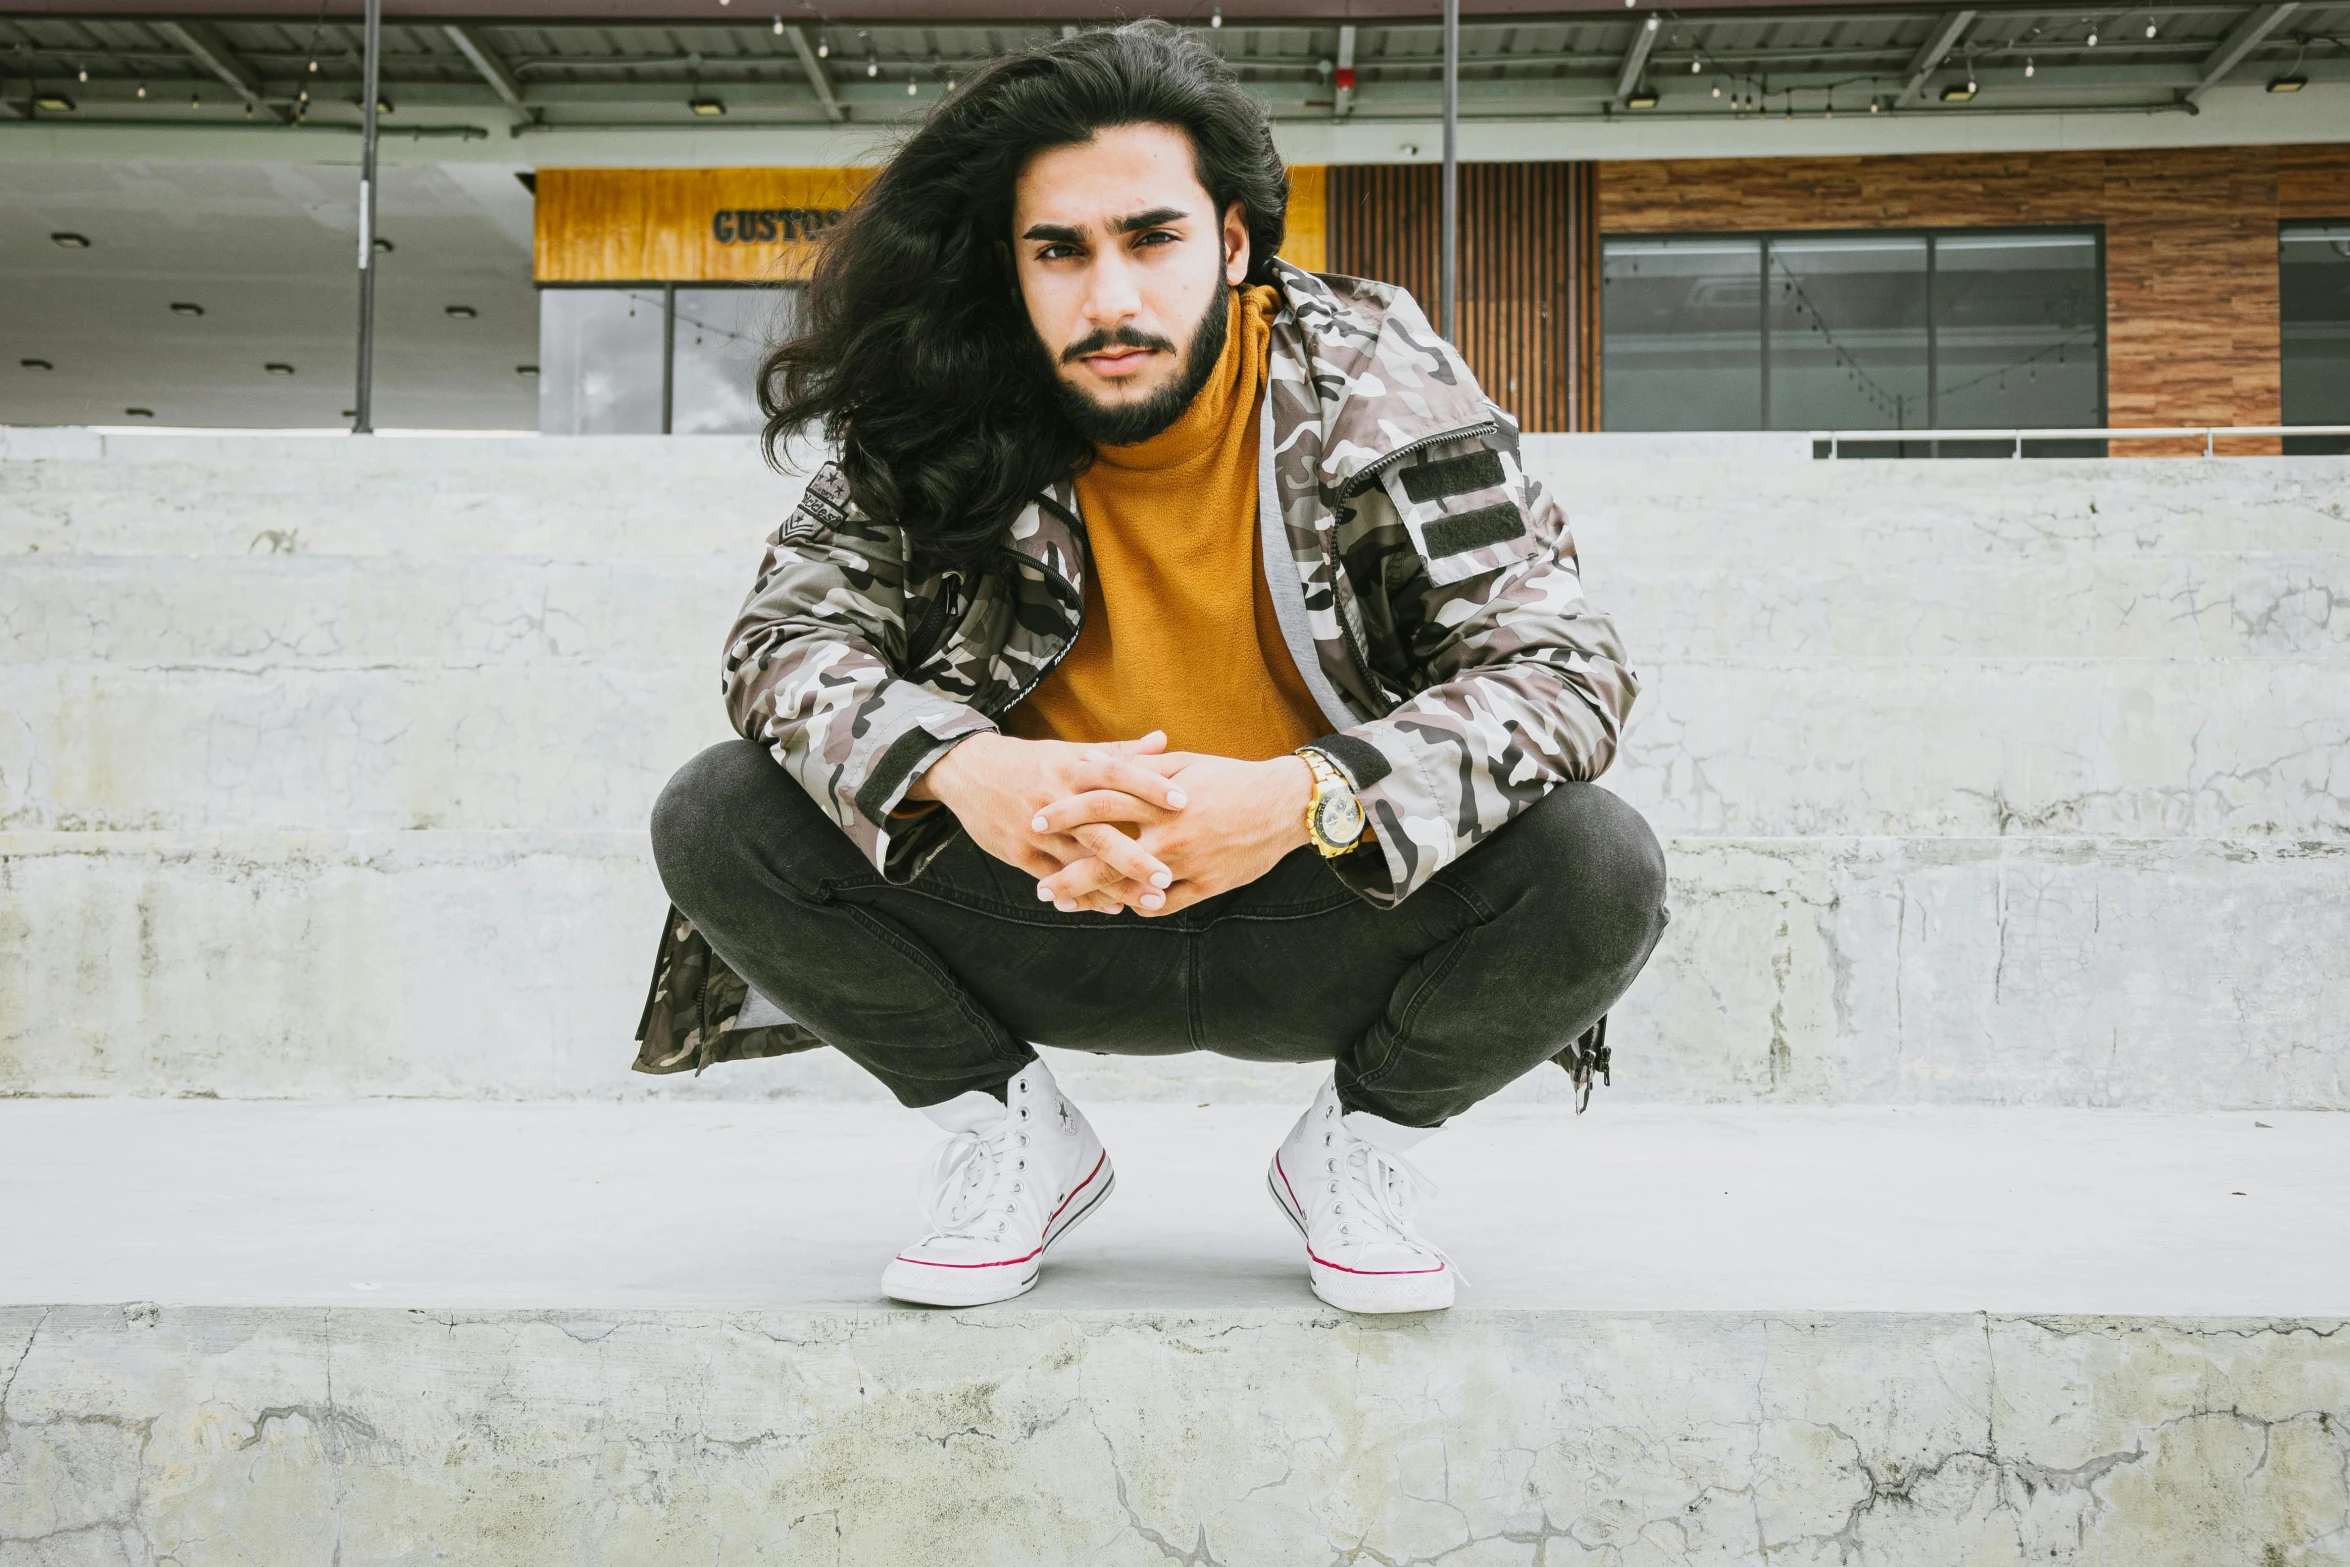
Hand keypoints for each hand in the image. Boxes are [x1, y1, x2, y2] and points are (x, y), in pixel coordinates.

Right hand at [911, 730, 1188, 912]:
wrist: (968, 772)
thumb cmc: (1031, 762)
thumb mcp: (1069, 753)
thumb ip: (1119, 751)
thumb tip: (1163, 740)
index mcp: (1071, 768)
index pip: (1116, 775)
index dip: (1149, 786)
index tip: (1183, 802)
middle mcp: (1056, 800)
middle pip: (1099, 829)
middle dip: (1135, 856)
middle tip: (1170, 875)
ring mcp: (1036, 830)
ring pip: (1080, 862)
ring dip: (1115, 885)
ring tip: (1151, 900)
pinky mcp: (1020, 853)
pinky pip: (1056, 879)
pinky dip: (1083, 894)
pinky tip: (1111, 906)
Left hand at [1035, 753, 1313, 916]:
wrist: (1284, 805)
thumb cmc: (1233, 779)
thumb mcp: (1187, 763)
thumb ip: (1142, 767)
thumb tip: (1102, 762)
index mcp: (1160, 799)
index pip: (1100, 805)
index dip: (1064, 814)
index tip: (1036, 823)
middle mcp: (1170, 834)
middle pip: (1106, 856)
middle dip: (1068, 874)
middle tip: (1042, 886)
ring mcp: (1189, 863)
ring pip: (1132, 888)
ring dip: (1097, 899)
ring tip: (1069, 905)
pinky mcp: (1208, 885)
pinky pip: (1166, 905)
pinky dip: (1140, 907)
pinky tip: (1120, 908)